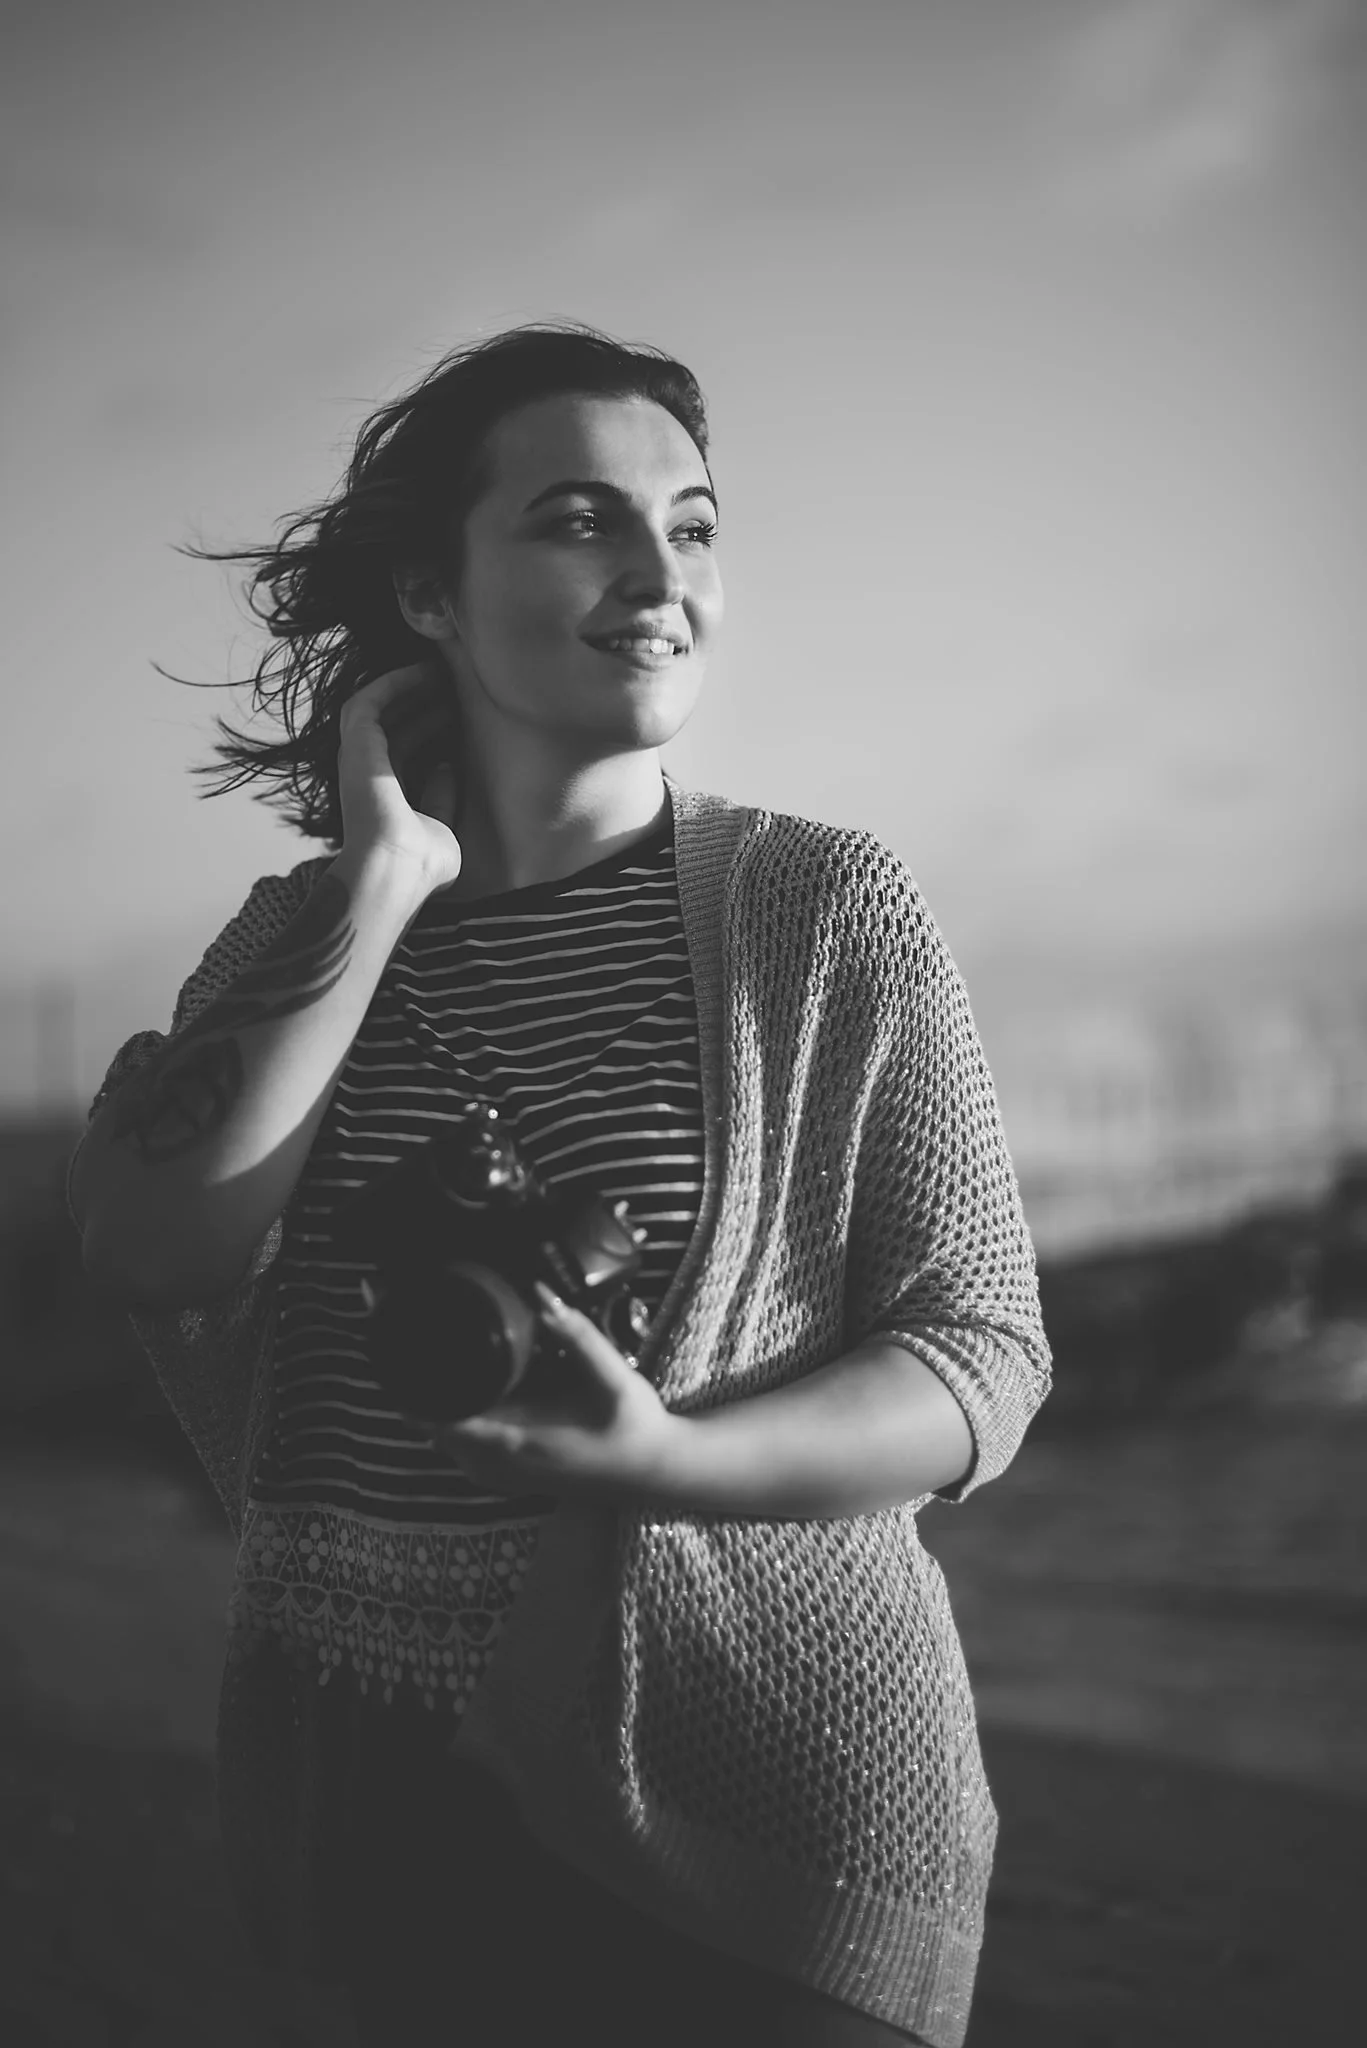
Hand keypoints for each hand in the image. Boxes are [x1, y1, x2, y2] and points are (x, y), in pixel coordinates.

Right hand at [337, 663, 463, 895]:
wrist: (397, 869)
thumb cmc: (421, 864)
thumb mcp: (443, 828)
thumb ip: (442, 798)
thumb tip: (446, 765)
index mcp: (385, 796)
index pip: (406, 750)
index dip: (430, 727)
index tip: (458, 711)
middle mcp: (368, 774)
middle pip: (393, 725)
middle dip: (420, 701)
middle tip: (452, 682)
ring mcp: (359, 758)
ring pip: (379, 707)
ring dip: (407, 686)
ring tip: (439, 669)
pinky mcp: (356, 744)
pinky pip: (371, 698)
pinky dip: (394, 682)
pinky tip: (422, 670)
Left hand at [429, 1282, 682, 1505]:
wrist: (657, 1470)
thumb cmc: (636, 1425)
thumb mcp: (613, 1376)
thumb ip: (578, 1336)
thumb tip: (542, 1294)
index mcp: (521, 1441)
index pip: (446, 1424)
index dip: (416, 1397)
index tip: (399, 1363)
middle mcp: (506, 1465)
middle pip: (437, 1434)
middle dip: (420, 1399)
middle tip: (410, 1353)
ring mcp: (510, 1477)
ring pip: (451, 1447)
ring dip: (437, 1415)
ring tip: (430, 1372)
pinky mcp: (518, 1478)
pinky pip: (469, 1456)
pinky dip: (457, 1431)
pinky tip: (470, 1401)